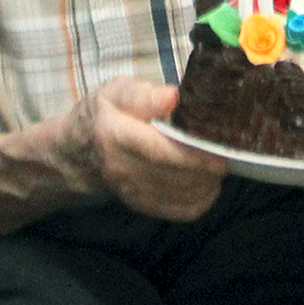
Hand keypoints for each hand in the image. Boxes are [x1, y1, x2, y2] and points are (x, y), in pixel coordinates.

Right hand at [85, 79, 227, 221]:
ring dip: (206, 185)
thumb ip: (143, 95)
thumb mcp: (114, 92)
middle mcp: (122, 168)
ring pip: (179, 197)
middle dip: (207, 170)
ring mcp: (130, 191)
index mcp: (115, 135)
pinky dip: (198, 202)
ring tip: (219, 167)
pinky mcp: (139, 205)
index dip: (194, 155)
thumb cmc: (101, 115)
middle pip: (174, 176)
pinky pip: (176, 212)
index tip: (220, 153)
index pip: (160, 152)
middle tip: (228, 155)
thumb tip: (173, 96)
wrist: (75, 153)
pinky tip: (208, 185)